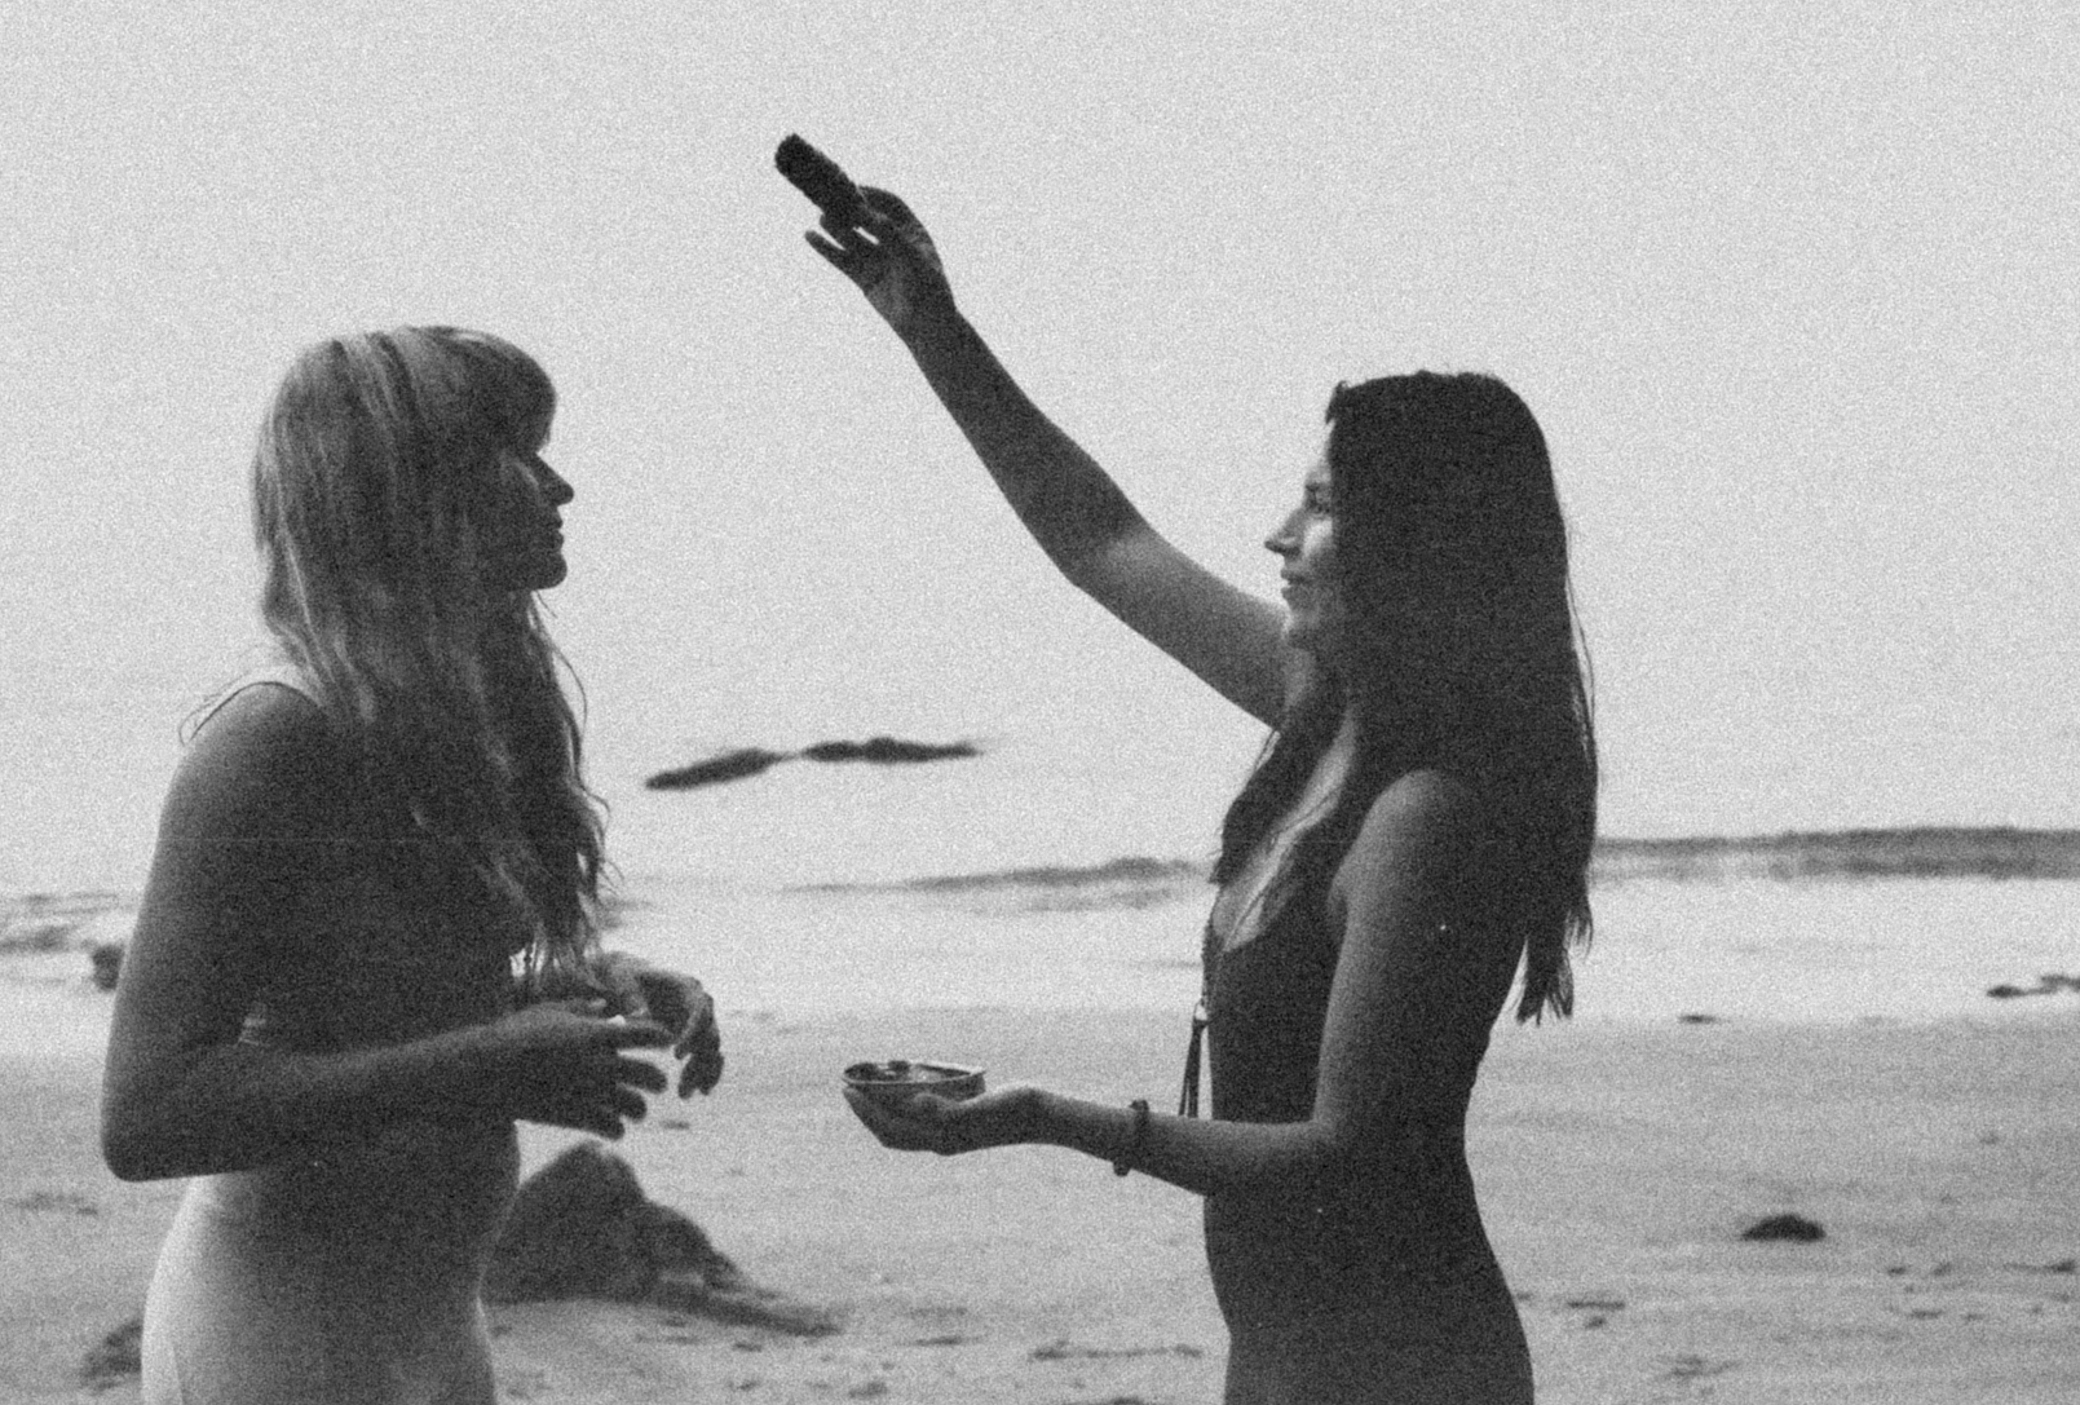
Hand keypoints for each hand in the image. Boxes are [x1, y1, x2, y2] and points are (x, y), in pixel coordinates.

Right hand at [471, 999, 672, 1138]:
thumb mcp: (548, 1012)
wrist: (484, 1072)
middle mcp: (599, 1064)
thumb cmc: (513, 1035)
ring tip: (636, 1110)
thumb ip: (580, 1008)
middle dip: (658, 1080)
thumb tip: (604, 1006)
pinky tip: (613, 1127)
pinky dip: (617, 1129)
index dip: (660, 1037)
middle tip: (658, 1083)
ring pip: (636, 1107)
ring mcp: (588, 1093)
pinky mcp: (574, 1117)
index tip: (661, 1041)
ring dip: (639, 1109)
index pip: (647, 1034)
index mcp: (595, 1035)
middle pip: (651, 1076)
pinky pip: (612, 1128)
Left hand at [594, 954, 723, 1096]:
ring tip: (685, 1095)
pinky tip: (700, 1091)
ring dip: (703, 1072)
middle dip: (699, 1063)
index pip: (699, 1011)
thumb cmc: (623, 976)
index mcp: (687, 986)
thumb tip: (637, 1016)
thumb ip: (630, 996)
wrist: (628, 977)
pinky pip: (707, 1054)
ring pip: (711, 1049)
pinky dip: (705, 1071)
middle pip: (710, 1034)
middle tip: (681, 1090)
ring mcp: (700, 1019)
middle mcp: (701, 1002)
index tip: (676, 1056)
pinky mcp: (694, 1033)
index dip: (691, 1033)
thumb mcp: (622, 980)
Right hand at [803, 187, 954, 336]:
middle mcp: (894, 243)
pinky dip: (826, 249)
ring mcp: (878, 260)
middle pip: (868, 219)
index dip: (873, 195)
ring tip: (821, 217)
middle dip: (851, 209)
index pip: (891, 205)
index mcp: (913, 232)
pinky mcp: (864, 277)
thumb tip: (866, 212)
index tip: (854, 188)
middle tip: (832, 199)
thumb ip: (889, 235)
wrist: (925, 326)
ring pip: (853, 239)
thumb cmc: (927, 289)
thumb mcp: (911, 258)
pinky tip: (811, 237)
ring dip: (836, 227)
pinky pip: (842, 259)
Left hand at [841, 1084, 1039, 1155]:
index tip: (847, 1090)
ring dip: (885, 1109)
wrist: (1043, 1117)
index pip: (889, 1129)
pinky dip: (906, 1104)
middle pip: (891, 1132)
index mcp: (940, 1140)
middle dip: (867, 1112)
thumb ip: (947, 1110)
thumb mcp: (980, 1106)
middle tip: (850, 1086)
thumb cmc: (1013, 1109)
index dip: (864, 1112)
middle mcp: (941, 1142)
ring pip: (905, 1126)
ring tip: (873, 1085)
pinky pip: (923, 1117)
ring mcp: (951, 1135)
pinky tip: (910, 1085)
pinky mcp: (962, 1123)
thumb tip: (914, 1104)